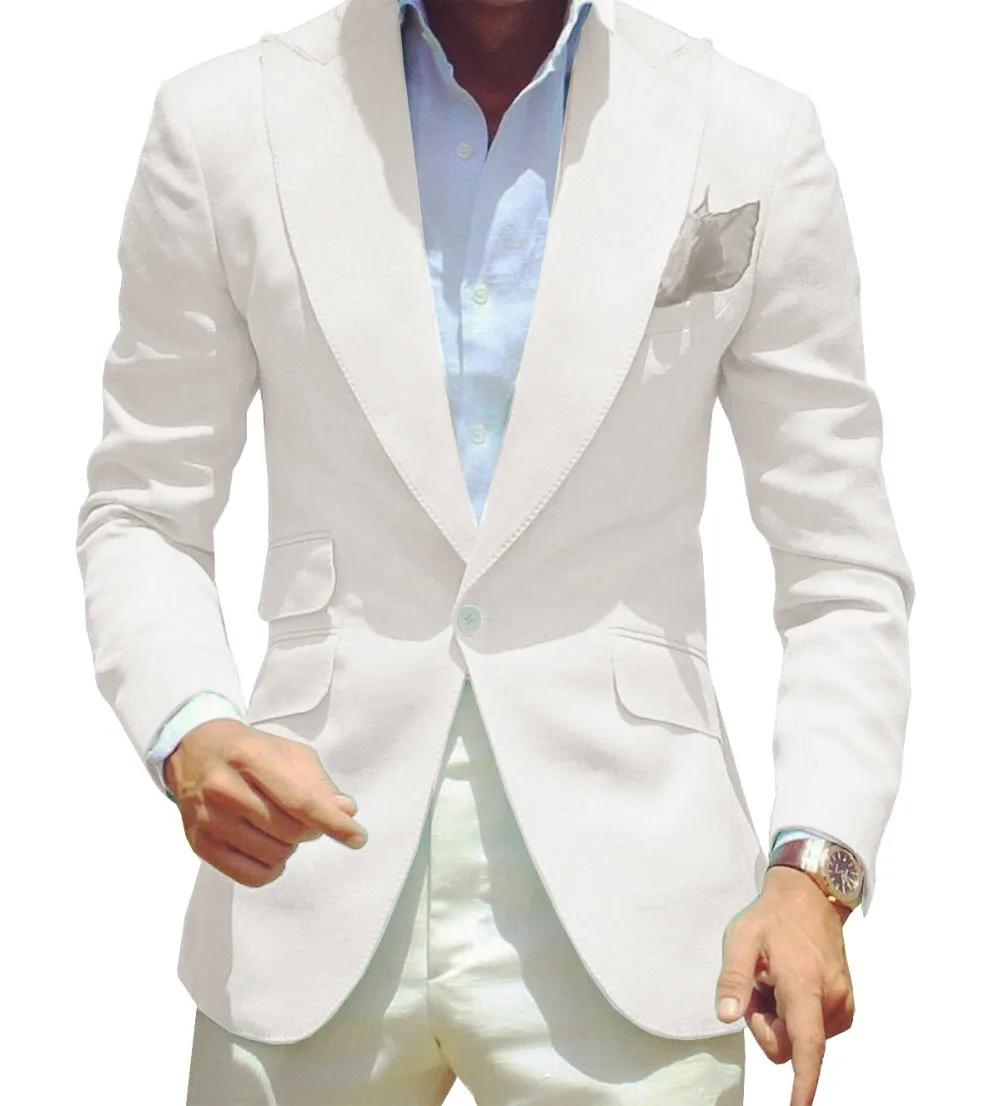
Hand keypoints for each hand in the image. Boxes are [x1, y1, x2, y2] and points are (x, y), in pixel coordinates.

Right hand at [164, 719, 367, 886]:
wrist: (196, 750)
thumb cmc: (250, 751)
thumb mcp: (289, 753)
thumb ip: (319, 784)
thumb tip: (346, 813)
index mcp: (249, 756)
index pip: (300, 800)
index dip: (332, 822)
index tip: (357, 836)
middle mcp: (223, 788)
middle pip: (290, 831)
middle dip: (311, 829)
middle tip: (307, 817)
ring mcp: (208, 818)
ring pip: (274, 855)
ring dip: (290, 846)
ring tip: (279, 824)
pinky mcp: (199, 844)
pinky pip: (251, 876)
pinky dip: (271, 868)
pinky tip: (269, 848)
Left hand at [715, 865, 854, 1105]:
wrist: (809, 897)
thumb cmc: (771, 918)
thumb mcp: (740, 939)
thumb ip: (733, 979)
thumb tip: (726, 1016)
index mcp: (803, 986)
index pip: (806, 1046)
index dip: (803, 1084)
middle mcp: (830, 1000)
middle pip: (791, 1046)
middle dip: (766, 1026)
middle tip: (758, 986)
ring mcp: (842, 1003)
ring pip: (802, 1039)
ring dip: (781, 1019)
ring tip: (775, 980)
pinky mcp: (846, 1005)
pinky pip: (814, 1030)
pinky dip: (796, 1016)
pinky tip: (789, 985)